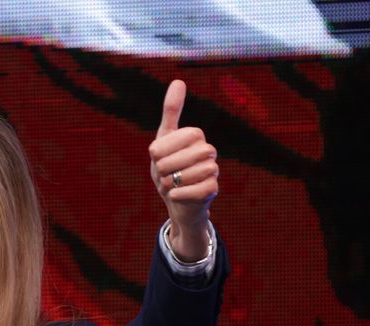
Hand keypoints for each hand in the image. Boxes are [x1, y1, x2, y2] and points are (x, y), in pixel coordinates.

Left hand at [149, 80, 216, 261]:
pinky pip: (199, 190)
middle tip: (162, 174)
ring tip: (168, 185)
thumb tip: (179, 81)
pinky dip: (181, 194)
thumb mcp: (164, 138)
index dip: (162, 149)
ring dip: (172, 182)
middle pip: (187, 155)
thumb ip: (171, 110)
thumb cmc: (168, 167)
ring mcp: (213, 171)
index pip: (179, 136)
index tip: (156, 157)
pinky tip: (173, 194)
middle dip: (167, 167)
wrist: (174, 201)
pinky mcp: (213, 190)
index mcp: (196, 135)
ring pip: (194, 173)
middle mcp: (208, 151)